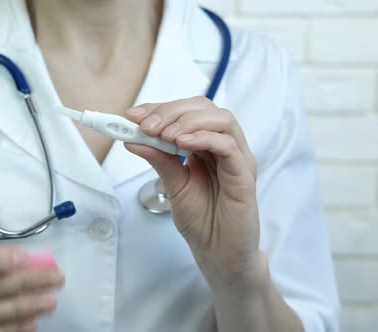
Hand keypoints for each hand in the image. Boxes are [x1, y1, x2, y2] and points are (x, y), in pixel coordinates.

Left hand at [125, 97, 261, 284]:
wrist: (219, 254)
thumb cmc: (201, 220)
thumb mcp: (172, 185)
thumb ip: (158, 160)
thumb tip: (132, 139)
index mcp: (206, 146)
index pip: (187, 112)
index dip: (160, 108)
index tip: (133, 114)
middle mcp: (224, 147)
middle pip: (204, 108)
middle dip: (172, 111)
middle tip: (147, 125)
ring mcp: (238, 159)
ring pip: (222, 119)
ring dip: (188, 121)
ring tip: (164, 135)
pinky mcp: (245, 175)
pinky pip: (229, 146)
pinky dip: (204, 138)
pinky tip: (182, 143)